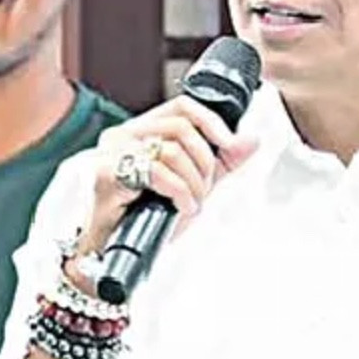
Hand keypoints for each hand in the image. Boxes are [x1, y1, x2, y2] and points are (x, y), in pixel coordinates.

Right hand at [77, 95, 258, 257]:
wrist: (109, 251)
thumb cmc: (142, 218)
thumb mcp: (190, 184)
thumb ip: (220, 162)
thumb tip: (250, 140)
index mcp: (140, 131)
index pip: (181, 106)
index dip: (211, 121)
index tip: (229, 145)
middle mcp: (123, 135)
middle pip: (180, 128)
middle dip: (204, 163)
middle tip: (203, 191)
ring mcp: (112, 152)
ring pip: (172, 150)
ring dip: (193, 183)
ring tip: (190, 203)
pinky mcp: (107, 173)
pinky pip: (157, 173)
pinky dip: (179, 192)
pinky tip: (180, 207)